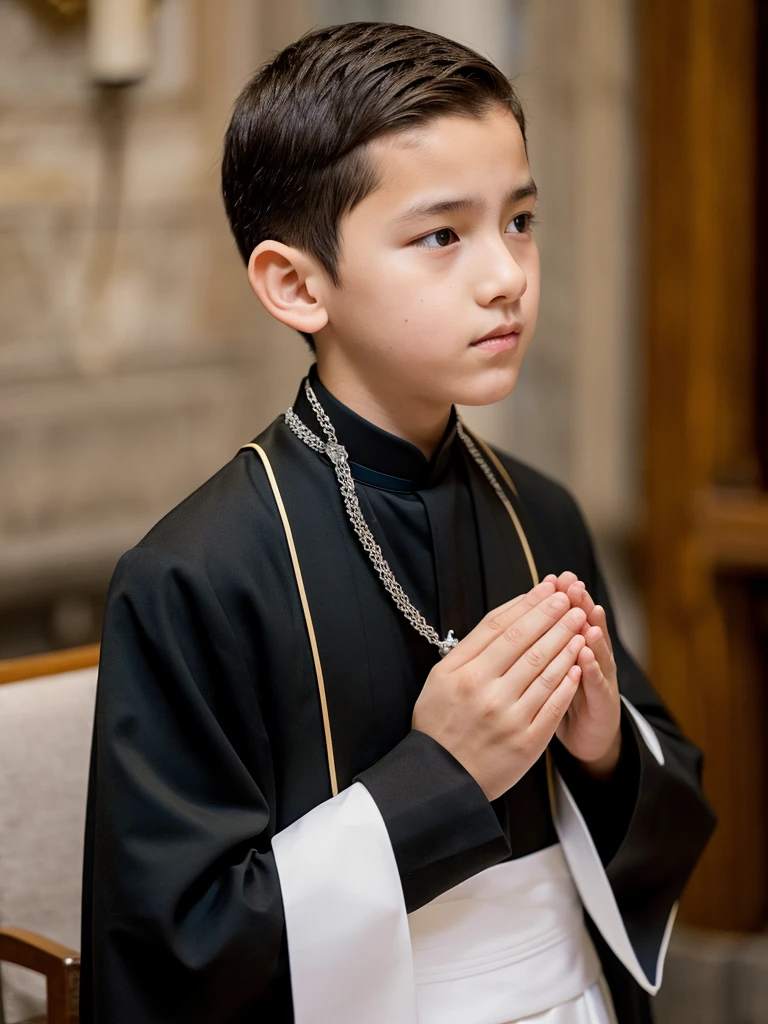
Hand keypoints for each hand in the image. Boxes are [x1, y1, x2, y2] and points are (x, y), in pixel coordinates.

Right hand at [412, 580, 586, 800]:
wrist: (441, 780)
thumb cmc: (440, 722)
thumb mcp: (440, 678)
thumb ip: (470, 648)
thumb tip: (506, 616)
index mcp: (464, 672)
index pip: (503, 628)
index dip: (529, 605)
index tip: (548, 588)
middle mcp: (486, 691)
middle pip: (528, 643)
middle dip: (554, 616)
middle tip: (572, 597)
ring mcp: (509, 717)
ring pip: (545, 670)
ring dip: (567, 642)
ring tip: (581, 623)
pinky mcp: (527, 742)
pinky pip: (553, 704)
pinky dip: (568, 681)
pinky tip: (579, 662)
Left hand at [543, 572, 621, 778]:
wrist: (588, 736)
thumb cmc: (561, 698)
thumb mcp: (549, 667)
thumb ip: (540, 642)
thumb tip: (519, 610)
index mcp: (572, 646)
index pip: (567, 617)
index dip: (560, 598)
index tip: (553, 578)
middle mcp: (590, 656)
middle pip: (585, 625)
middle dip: (578, 603)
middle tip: (572, 584)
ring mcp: (601, 677)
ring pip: (597, 649)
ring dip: (592, 629)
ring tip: (587, 610)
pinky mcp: (604, 703)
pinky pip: (598, 685)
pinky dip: (592, 670)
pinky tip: (586, 656)